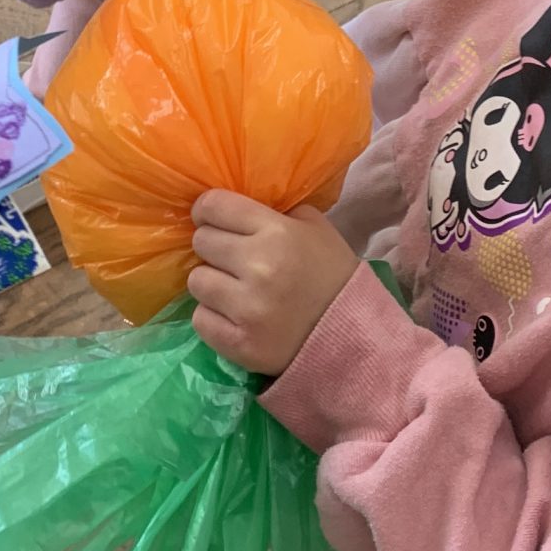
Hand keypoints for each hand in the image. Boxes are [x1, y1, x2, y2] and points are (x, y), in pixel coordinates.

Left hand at [188, 190, 360, 375]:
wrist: (354, 336)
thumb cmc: (332, 275)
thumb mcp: (315, 228)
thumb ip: (275, 212)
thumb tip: (233, 208)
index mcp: (277, 232)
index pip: (214, 206)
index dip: (207, 210)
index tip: (209, 218)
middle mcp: (258, 267)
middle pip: (202, 242)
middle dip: (213, 247)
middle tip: (230, 258)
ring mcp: (247, 309)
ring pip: (196, 281)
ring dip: (212, 283)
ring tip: (233, 289)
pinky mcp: (240, 344)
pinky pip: (200, 319)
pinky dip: (213, 316)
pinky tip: (234, 315)